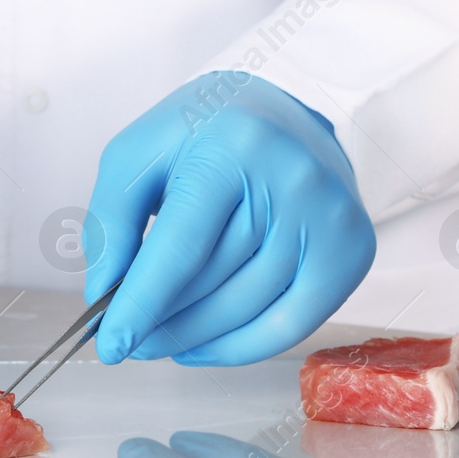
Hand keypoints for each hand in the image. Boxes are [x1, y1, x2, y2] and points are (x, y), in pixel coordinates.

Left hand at [83, 72, 374, 366]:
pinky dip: (243, 347)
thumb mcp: (142, 153)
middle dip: (162, 321)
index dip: (141, 303)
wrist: (287, 110)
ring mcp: (330, 218)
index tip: (113, 344)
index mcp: (235, 145)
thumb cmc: (209, 131)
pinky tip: (205, 346)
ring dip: (196, 337)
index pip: (182, 246)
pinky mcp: (351, 251)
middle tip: (130, 341)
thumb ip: (112, 220)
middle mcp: (293, 180)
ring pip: (249, 307)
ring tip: (162, 340)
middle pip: (215, 281)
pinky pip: (293, 325)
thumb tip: (107, 295)